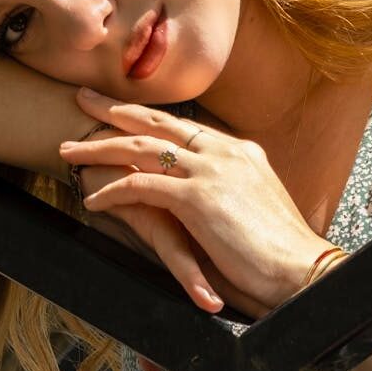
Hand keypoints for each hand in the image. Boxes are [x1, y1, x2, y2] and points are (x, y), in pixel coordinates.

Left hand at [60, 87, 332, 317]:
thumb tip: (208, 198)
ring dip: (99, 147)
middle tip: (81, 99)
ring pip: (141, 148)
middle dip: (114, 109)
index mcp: (240, 151)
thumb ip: (229, 192)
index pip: (183, 125)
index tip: (120, 108)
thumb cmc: (281, 252)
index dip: (148, 116)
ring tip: (68, 150)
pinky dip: (112, 190)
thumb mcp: (254, 206)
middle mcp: (225, 151)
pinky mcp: (197, 197)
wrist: (302, 271)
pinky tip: (92, 199)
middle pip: (157, 122)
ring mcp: (211, 171)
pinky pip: (141, 186)